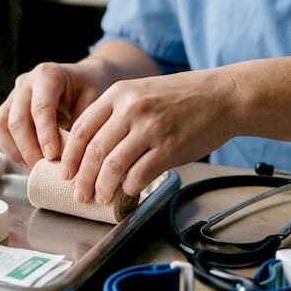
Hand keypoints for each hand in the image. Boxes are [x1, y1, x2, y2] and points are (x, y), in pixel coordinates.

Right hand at [0, 61, 105, 168]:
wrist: (79, 79)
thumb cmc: (87, 89)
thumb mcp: (94, 100)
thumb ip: (81, 123)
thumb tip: (70, 154)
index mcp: (48, 75)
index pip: (40, 107)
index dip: (44, 134)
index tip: (51, 156)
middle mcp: (25, 83)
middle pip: (17, 119)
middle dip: (29, 149)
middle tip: (43, 168)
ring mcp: (12, 95)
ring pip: (0, 127)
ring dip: (16, 151)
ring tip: (35, 166)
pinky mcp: (5, 109)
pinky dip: (8, 148)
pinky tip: (26, 159)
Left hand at [62, 66, 240, 203]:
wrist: (223, 96)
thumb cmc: (183, 97)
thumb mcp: (142, 92)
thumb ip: (117, 113)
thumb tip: (94, 148)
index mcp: (119, 94)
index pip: (81, 129)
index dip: (70, 156)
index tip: (67, 173)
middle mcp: (131, 110)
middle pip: (93, 151)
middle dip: (82, 179)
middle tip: (80, 194)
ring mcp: (150, 129)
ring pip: (112, 166)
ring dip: (102, 188)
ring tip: (100, 197)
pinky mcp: (169, 148)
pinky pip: (139, 175)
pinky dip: (129, 188)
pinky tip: (129, 191)